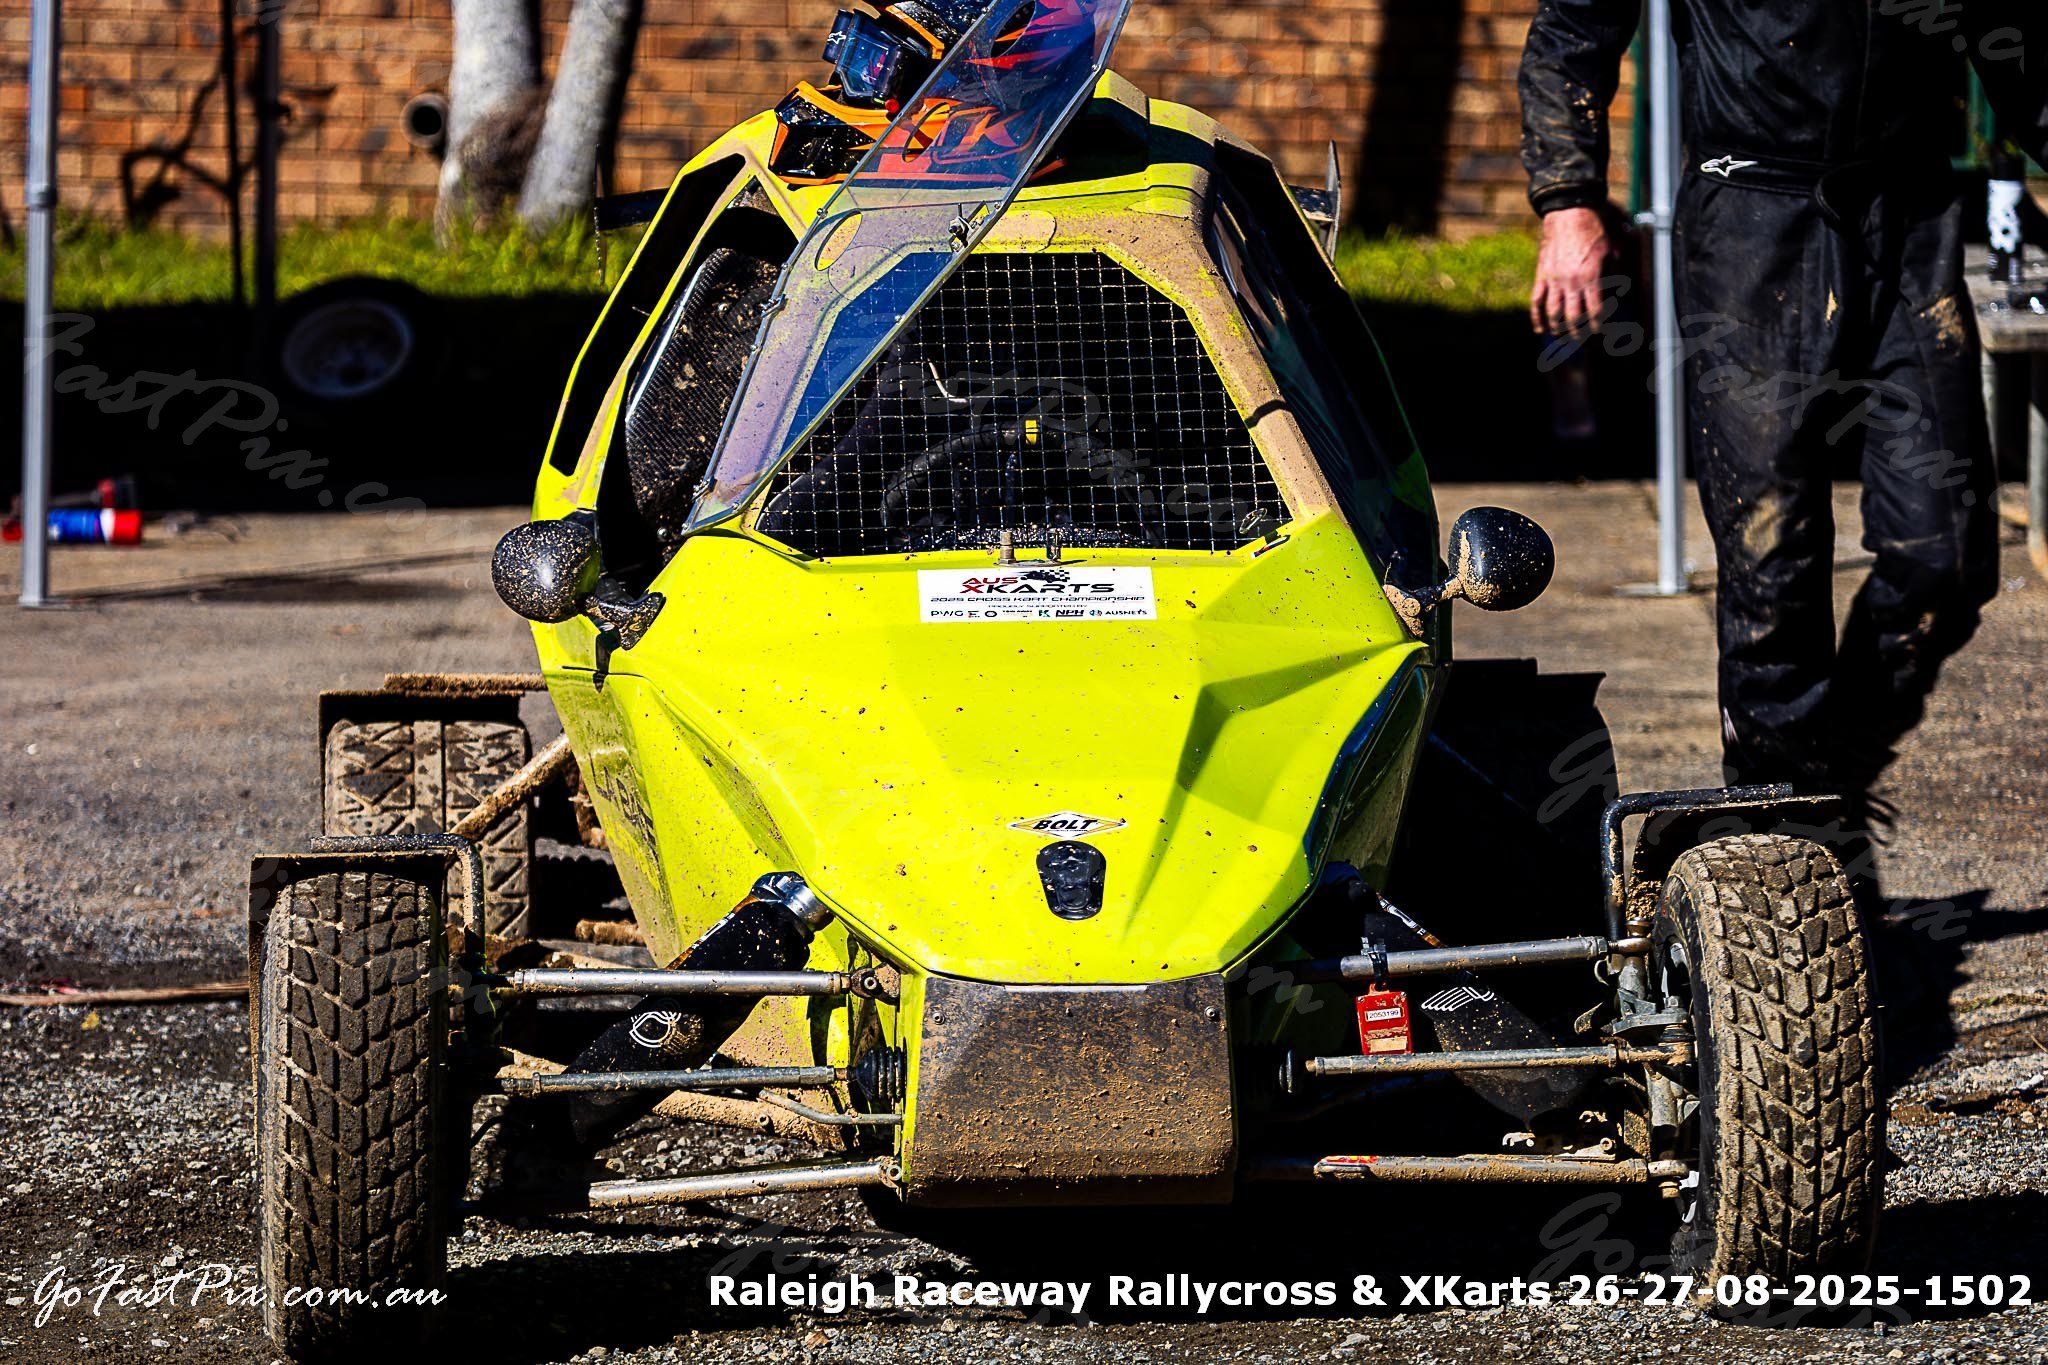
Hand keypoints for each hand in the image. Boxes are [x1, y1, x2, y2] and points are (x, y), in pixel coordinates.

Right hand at [1530, 206, 1615, 336]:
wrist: (1569, 215)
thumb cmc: (1593, 231)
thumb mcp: (1612, 251)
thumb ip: (1614, 273)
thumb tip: (1619, 292)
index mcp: (1591, 277)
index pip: (1595, 310)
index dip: (1598, 324)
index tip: (1600, 331)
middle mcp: (1572, 282)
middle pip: (1573, 317)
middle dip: (1578, 331)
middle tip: (1581, 338)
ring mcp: (1554, 280)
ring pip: (1554, 312)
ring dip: (1558, 327)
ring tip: (1561, 335)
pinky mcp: (1542, 275)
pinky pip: (1537, 300)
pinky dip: (1537, 317)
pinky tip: (1539, 329)